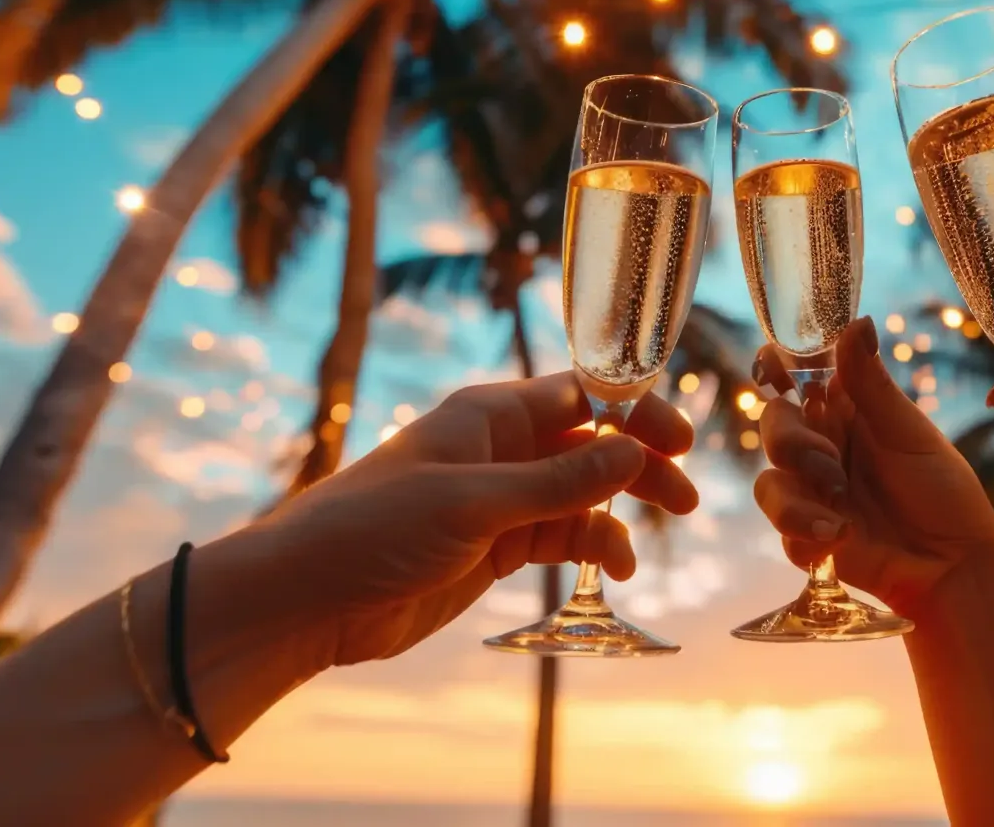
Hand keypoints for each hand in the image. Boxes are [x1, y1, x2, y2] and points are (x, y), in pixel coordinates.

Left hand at [251, 372, 696, 665]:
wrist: (307, 597)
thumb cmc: (374, 528)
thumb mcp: (473, 503)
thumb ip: (558, 482)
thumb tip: (635, 453)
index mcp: (490, 414)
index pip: (582, 396)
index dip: (635, 412)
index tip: (678, 440)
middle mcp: (500, 448)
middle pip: (591, 444)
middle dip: (639, 466)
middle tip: (686, 500)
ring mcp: (499, 499)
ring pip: (581, 495)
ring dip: (617, 515)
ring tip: (636, 553)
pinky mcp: (493, 547)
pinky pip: (559, 537)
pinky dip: (589, 548)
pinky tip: (610, 571)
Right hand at [753, 317, 993, 617]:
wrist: (955, 565)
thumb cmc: (943, 492)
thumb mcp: (909, 435)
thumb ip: (871, 385)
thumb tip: (857, 320)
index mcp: (848, 413)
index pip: (799, 379)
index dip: (779, 369)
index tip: (773, 364)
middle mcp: (823, 449)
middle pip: (773, 427)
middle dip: (790, 443)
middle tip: (829, 465)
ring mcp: (814, 495)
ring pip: (768, 484)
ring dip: (796, 500)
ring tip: (840, 517)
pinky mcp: (810, 539)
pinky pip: (783, 532)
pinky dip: (808, 534)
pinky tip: (841, 539)